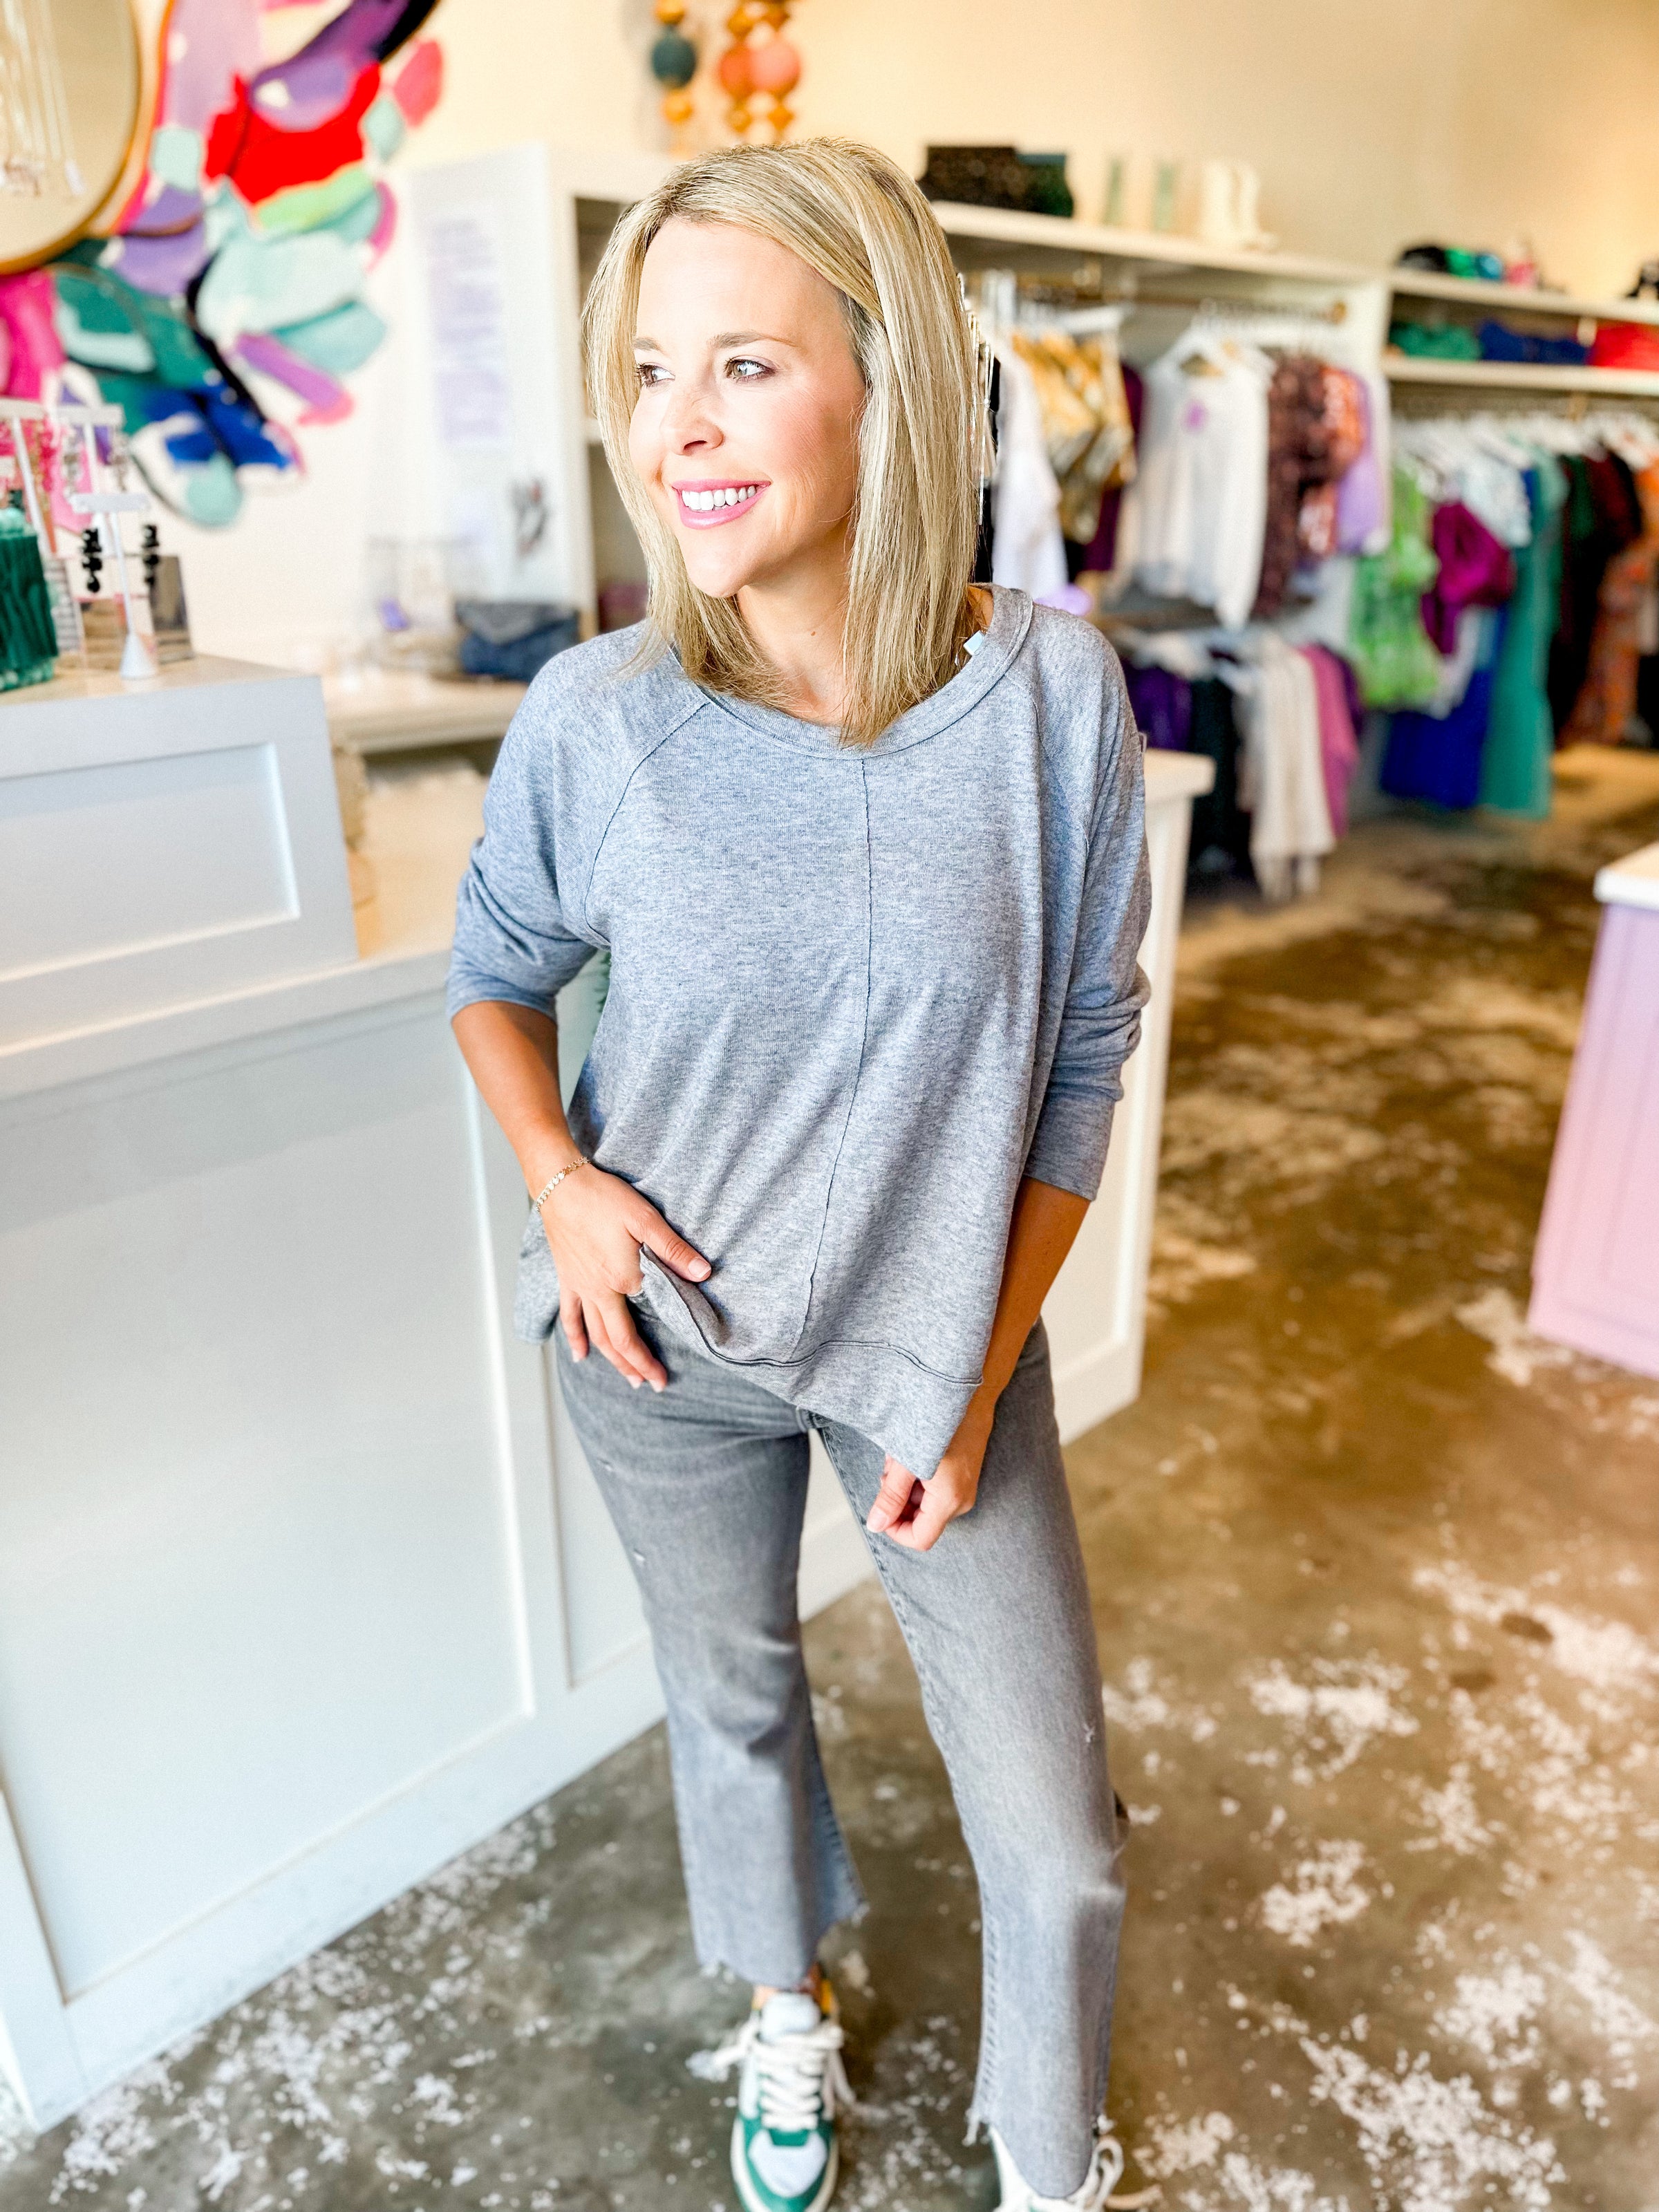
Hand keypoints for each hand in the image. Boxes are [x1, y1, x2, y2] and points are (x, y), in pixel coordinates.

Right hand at [540, 1164, 708, 1390]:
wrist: (560, 1184)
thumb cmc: (603, 1198)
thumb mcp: (646, 1219)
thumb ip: (674, 1250)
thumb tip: (704, 1274)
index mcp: (623, 1279)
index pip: (644, 1323)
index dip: (656, 1350)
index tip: (669, 1371)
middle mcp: (600, 1291)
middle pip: (618, 1340)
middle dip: (637, 1366)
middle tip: (654, 1386)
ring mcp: (580, 1287)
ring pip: (596, 1334)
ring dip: (613, 1360)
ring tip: (629, 1379)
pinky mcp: (567, 1278)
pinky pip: (570, 1315)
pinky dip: (575, 1337)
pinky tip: (580, 1355)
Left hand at [864, 1394, 994, 1553]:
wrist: (971, 1394)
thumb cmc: (941, 1422)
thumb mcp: (906, 1461)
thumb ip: (890, 1497)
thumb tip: (875, 1525)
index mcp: (949, 1500)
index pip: (919, 1539)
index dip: (895, 1530)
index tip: (880, 1511)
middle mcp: (961, 1501)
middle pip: (921, 1521)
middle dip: (898, 1501)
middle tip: (889, 1471)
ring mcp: (964, 1490)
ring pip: (924, 1503)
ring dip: (905, 1486)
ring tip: (900, 1457)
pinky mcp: (963, 1478)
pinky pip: (934, 1490)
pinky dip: (917, 1478)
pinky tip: (911, 1455)